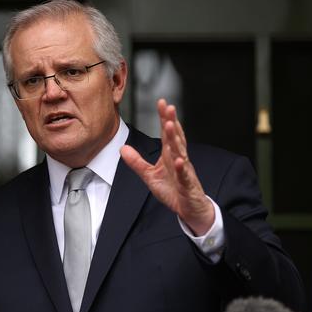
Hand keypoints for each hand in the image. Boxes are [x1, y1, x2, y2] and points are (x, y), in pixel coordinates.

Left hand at [120, 99, 214, 235]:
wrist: (189, 209)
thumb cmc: (173, 190)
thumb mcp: (150, 175)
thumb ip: (136, 162)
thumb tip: (122, 148)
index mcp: (169, 155)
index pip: (167, 133)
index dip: (164, 117)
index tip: (161, 102)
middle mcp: (179, 158)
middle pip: (175, 137)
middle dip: (171, 121)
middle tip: (168, 106)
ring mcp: (184, 170)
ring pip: (180, 151)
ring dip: (176, 139)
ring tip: (171, 125)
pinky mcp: (188, 184)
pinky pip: (184, 175)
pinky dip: (182, 167)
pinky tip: (179, 160)